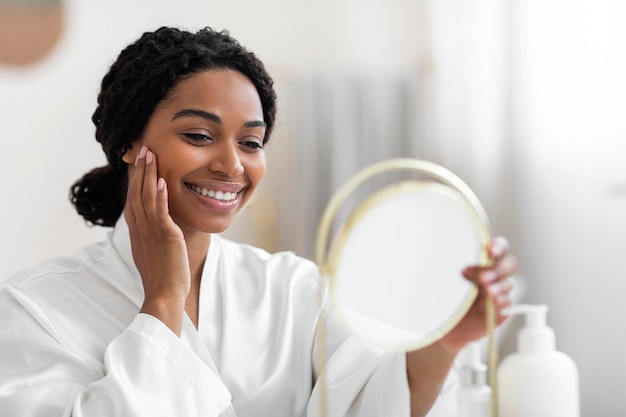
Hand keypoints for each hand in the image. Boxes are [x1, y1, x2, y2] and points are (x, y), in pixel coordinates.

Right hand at [125, 146, 189, 334]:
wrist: (163, 295)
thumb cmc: (161, 276)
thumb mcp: (152, 250)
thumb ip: (152, 234)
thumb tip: (157, 224)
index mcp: (136, 231)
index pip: (132, 198)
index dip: (134, 179)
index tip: (137, 162)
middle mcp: (139, 228)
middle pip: (135, 193)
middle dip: (139, 170)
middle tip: (142, 149)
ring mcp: (150, 232)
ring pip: (145, 197)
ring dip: (147, 175)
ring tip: (150, 155)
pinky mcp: (165, 237)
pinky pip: (160, 212)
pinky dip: (159, 195)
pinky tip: (161, 180)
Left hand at [439, 236, 517, 352]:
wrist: (444, 326)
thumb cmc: (445, 297)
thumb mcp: (448, 280)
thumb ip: (460, 271)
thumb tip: (464, 269)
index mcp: (484, 262)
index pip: (499, 248)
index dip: (499, 247)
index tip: (491, 251)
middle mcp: (494, 276)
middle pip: (509, 264)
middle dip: (498, 268)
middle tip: (483, 277)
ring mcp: (498, 293)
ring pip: (508, 284)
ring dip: (498, 285)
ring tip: (487, 290)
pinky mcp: (500, 312)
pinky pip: (508, 304)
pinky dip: (502, 300)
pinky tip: (494, 300)